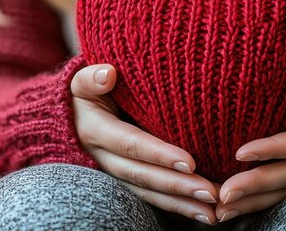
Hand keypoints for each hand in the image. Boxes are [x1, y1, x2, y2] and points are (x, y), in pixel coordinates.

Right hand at [71, 64, 219, 224]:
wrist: (73, 115)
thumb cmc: (87, 91)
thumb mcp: (81, 81)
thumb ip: (92, 77)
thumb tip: (109, 74)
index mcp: (95, 131)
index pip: (130, 144)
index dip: (158, 154)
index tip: (189, 161)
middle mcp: (103, 158)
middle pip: (142, 175)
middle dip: (177, 185)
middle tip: (211, 191)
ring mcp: (114, 173)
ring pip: (148, 193)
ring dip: (181, 204)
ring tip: (213, 211)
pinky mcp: (126, 181)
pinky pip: (151, 197)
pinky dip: (177, 206)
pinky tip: (203, 212)